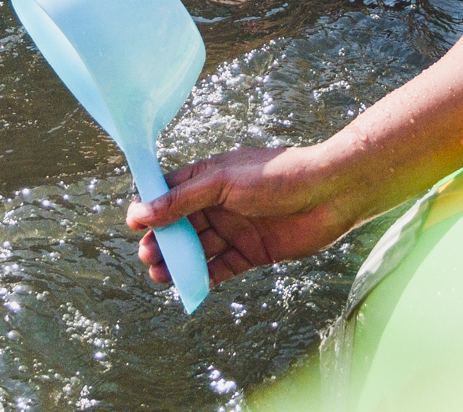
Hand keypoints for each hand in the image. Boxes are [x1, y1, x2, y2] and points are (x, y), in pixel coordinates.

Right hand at [125, 146, 358, 287]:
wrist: (330, 193)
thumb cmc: (278, 175)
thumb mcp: (223, 182)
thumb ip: (183, 198)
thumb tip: (141, 211)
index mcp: (209, 177)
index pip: (170, 191)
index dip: (150, 206)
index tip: (132, 223)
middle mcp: (219, 203)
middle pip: (180, 225)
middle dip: (162, 240)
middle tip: (148, 256)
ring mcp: (236, 228)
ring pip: (198, 249)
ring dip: (178, 262)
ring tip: (160, 275)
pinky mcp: (252, 252)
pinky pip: (221, 268)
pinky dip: (205, 277)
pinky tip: (190, 286)